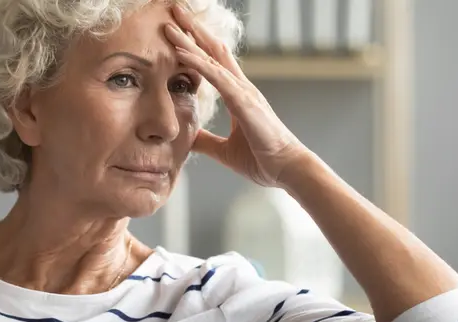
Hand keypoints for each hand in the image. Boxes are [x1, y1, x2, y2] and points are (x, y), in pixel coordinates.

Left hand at [165, 4, 310, 187]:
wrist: (287, 170)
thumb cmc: (263, 160)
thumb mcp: (225, 150)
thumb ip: (207, 141)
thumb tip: (189, 139)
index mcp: (238, 95)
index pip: (214, 62)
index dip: (196, 44)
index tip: (177, 30)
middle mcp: (242, 87)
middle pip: (213, 50)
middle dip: (193, 30)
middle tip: (174, 10)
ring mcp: (244, 92)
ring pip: (212, 58)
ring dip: (190, 40)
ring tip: (170, 24)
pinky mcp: (244, 102)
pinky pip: (217, 77)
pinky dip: (198, 64)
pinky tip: (182, 52)